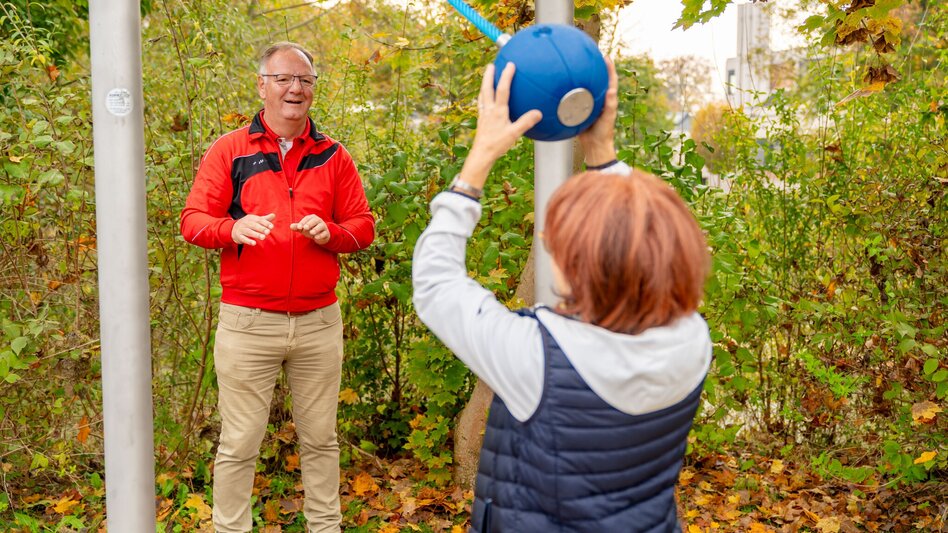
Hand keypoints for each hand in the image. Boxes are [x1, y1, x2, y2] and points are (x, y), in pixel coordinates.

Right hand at [232, 213, 274, 245]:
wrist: (233, 228)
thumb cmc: (249, 224)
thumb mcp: (256, 220)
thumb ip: (265, 219)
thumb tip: (274, 215)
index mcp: (251, 218)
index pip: (259, 220)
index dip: (265, 223)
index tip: (272, 227)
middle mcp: (245, 223)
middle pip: (254, 225)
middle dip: (261, 228)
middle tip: (268, 232)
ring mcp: (241, 229)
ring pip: (248, 232)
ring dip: (256, 234)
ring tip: (263, 237)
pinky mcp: (238, 236)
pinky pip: (243, 238)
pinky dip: (248, 241)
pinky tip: (254, 243)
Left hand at [291, 214, 329, 243]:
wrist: (320, 236)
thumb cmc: (310, 230)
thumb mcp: (303, 228)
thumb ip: (297, 227)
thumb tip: (290, 226)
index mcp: (312, 217)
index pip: (307, 219)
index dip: (302, 223)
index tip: (298, 227)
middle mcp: (318, 220)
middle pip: (315, 221)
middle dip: (310, 224)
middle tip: (305, 228)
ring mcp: (323, 226)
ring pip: (320, 226)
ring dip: (316, 229)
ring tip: (311, 233)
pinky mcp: (326, 233)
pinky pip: (324, 233)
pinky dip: (320, 235)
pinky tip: (316, 237)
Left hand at [456, 63, 542, 190]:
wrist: (482, 154)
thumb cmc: (497, 145)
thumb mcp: (514, 134)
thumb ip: (526, 122)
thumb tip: (538, 113)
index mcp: (498, 111)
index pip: (503, 89)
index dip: (506, 76)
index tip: (510, 64)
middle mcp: (489, 110)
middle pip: (487, 88)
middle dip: (489, 75)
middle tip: (491, 65)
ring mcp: (483, 114)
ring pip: (483, 95)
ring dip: (484, 84)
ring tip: (486, 77)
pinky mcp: (481, 120)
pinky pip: (481, 104)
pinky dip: (483, 97)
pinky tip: (484, 98)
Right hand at [578, 55, 618, 166]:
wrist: (593, 146)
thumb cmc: (603, 133)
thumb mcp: (607, 119)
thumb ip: (610, 105)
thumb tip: (612, 90)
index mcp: (607, 100)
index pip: (610, 80)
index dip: (609, 68)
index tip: (605, 56)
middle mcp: (598, 100)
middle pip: (597, 81)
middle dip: (595, 69)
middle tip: (590, 57)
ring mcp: (589, 105)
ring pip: (585, 89)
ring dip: (581, 80)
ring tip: (575, 69)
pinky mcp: (580, 112)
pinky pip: (574, 99)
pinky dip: (570, 93)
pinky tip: (562, 90)